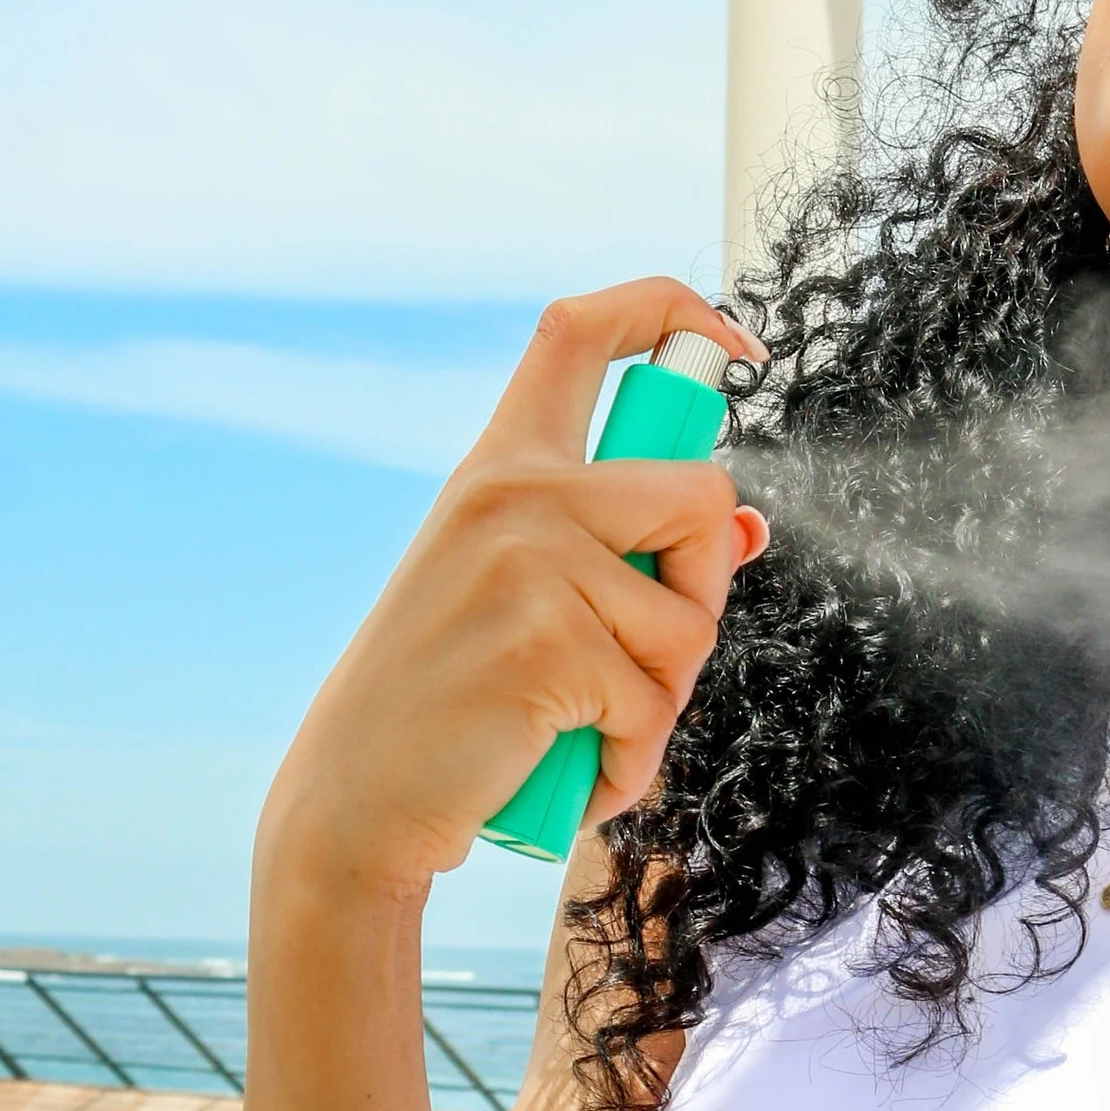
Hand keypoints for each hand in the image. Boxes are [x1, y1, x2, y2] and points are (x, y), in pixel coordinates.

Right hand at [258, 281, 770, 901]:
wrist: (359, 798)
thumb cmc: (452, 703)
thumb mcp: (526, 600)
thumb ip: (630, 556)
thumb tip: (750, 526)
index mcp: (500, 465)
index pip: (580, 334)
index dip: (669, 311)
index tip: (734, 346)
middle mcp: (512, 492)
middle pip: (699, 495)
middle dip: (707, 593)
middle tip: (652, 662)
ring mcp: (527, 562)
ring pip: (690, 620)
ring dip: (663, 699)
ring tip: (593, 731)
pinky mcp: (548, 643)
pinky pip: (653, 703)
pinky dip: (633, 759)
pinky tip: (578, 773)